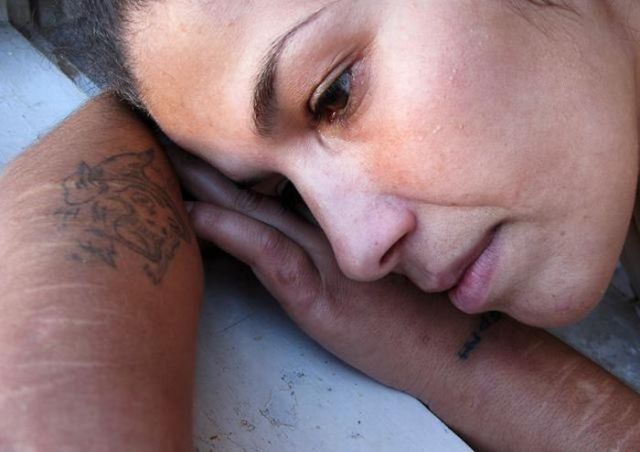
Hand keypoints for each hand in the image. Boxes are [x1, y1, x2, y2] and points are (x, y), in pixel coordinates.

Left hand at [167, 148, 459, 396]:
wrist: (450, 346)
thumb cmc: (412, 306)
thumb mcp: (377, 258)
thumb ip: (340, 231)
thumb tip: (294, 212)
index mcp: (339, 217)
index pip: (278, 176)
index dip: (236, 158)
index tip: (201, 139)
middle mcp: (328, 229)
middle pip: (259, 185)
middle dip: (212, 161)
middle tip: (168, 134)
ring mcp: (323, 259)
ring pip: (256, 211)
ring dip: (208, 187)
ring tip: (165, 162)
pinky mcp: (319, 296)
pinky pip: (270, 254)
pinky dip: (232, 232)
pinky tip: (197, 216)